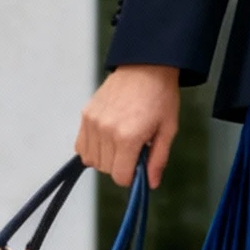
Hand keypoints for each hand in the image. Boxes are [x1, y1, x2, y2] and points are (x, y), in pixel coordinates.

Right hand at [76, 64, 179, 186]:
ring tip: (121, 142)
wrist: (146, 65)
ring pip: (92, 160)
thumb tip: (150, 184)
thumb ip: (157, 159)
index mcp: (129, 137)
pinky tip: (106, 140)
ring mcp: (93, 122)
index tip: (139, 165)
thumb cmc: (161, 96)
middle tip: (134, 148)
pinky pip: (81, 146)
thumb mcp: (168, 129)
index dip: (131, 176)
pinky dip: (92, 149)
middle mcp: (106, 131)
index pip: (120, 177)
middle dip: (120, 165)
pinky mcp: (86, 114)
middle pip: (106, 169)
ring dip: (106, 158)